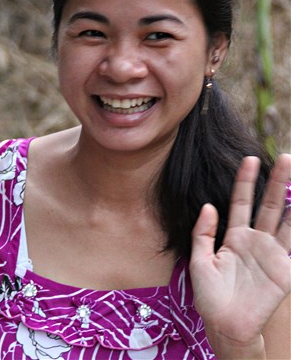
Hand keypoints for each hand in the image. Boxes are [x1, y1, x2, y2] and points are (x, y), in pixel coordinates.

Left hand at [190, 154, 289, 357]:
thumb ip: (203, 233)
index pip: (241, 202)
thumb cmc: (209, 295)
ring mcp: (271, 253)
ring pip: (285, 219)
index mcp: (233, 237)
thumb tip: (209, 205)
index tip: (249, 158)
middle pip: (267, 205)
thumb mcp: (199, 260)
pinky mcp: (284, 267)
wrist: (225, 323)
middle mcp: (255, 240)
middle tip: (285, 157)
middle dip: (275, 181)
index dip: (245, 181)